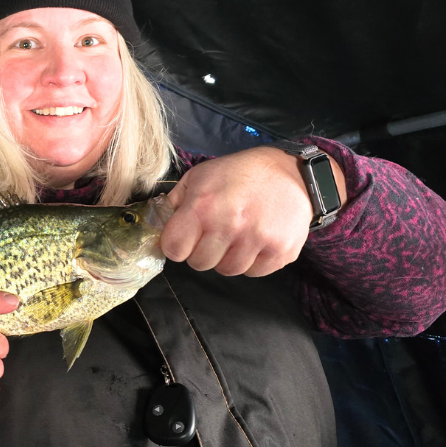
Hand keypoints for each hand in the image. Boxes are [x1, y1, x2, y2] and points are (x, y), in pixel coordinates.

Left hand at [160, 146, 344, 276]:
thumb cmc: (239, 173)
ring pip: (227, 271)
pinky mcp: (280, 253)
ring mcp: (257, 241)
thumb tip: (154, 225)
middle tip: (215, 232)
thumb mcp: (200, 176)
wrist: (291, 173)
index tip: (186, 236)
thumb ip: (174, 202)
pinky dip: (252, 261)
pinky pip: (253, 273)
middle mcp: (230, 226)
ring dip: (228, 257)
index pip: (174, 249)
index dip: (176, 244)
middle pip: (199, 264)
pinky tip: (255, 239)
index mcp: (203, 207)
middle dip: (202, 251)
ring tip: (237, 234)